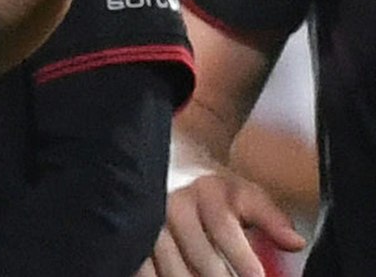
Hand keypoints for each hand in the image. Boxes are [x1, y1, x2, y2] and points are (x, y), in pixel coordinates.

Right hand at [138, 169, 304, 276]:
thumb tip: (296, 243)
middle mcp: (173, 205)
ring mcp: (149, 222)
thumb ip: (272, 219)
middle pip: (200, 256)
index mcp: (205, 192)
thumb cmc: (214, 188)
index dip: (243, 260)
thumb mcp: (246, 194)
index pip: (225, 230)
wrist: (170, 164)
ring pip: (171, 266)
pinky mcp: (134, 236)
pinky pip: (142, 267)